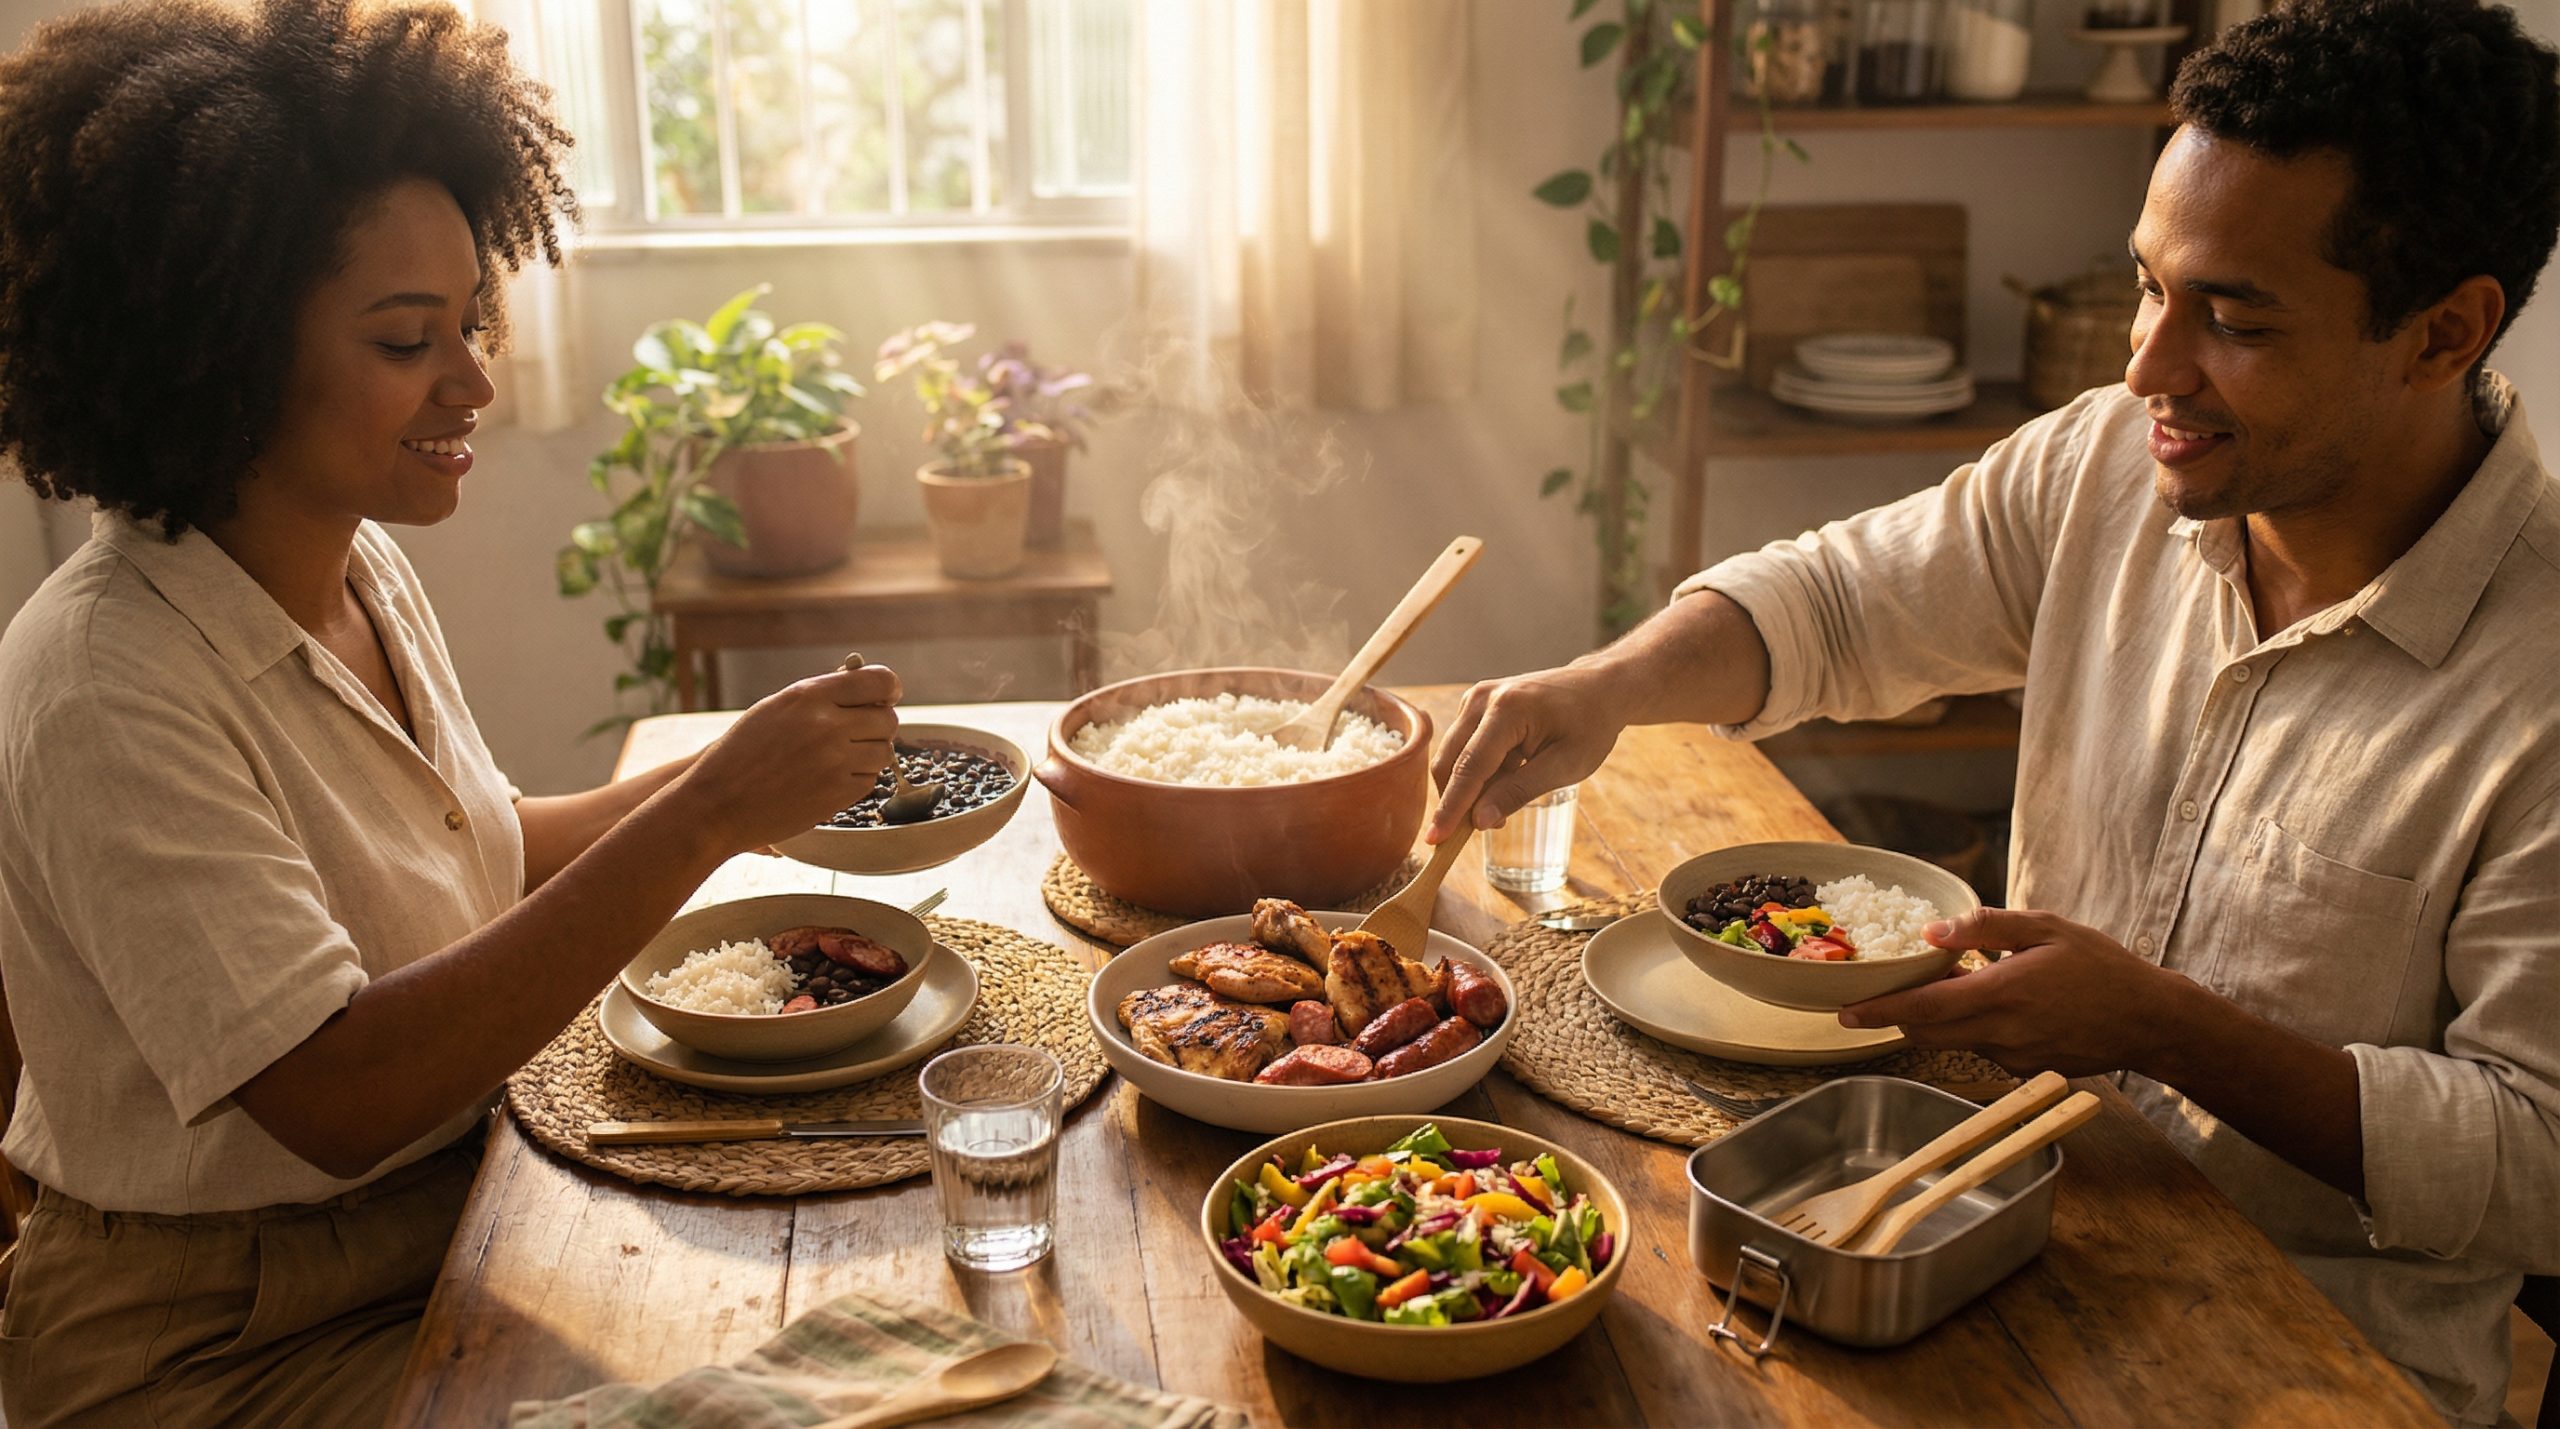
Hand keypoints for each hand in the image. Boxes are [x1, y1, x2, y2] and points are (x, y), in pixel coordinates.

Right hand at [673, 663, 901, 852]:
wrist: (717, 804)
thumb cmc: (741, 752)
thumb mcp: (775, 708)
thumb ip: (820, 695)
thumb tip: (862, 681)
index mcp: (809, 695)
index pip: (878, 680)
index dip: (888, 688)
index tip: (887, 695)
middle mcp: (827, 725)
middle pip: (887, 718)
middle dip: (879, 724)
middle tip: (861, 731)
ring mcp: (836, 762)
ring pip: (884, 752)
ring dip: (870, 753)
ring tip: (841, 757)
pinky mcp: (838, 794)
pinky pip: (869, 780)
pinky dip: (856, 779)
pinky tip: (830, 779)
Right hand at [1426, 665, 1624, 841]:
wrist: (1599, 688)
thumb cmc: (1590, 725)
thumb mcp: (1565, 765)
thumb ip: (1519, 791)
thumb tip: (1480, 821)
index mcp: (1507, 709)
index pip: (1470, 767)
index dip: (1452, 807)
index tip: (1436, 840)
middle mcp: (1482, 698)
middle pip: (1450, 761)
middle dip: (1457, 801)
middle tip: (1484, 830)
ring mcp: (1476, 698)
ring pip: (1452, 756)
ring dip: (1469, 787)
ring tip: (1506, 801)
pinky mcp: (1476, 705)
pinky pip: (1464, 747)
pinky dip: (1477, 772)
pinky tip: (1506, 778)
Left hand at [1838, 907, 2196, 1078]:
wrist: (2151, 1021)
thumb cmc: (2102, 968)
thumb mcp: (2046, 928)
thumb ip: (1986, 928)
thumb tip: (1933, 931)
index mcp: (2000, 994)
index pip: (1921, 1011)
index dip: (1878, 1013)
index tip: (1844, 1014)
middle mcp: (2000, 1034)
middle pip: (1926, 1033)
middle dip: (1898, 1016)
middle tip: (1886, 990)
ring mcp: (2012, 1058)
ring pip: (1952, 1041)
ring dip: (1936, 1019)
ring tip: (1949, 985)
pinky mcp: (2024, 1070)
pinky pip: (1981, 1048)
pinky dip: (1971, 1028)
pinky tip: (1993, 1002)